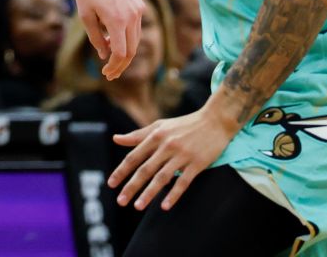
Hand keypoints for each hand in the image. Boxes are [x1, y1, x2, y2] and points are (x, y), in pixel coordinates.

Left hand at [73, 0, 144, 79]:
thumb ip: (95, 37)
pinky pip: (136, 29)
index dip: (114, 67)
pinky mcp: (139, 6)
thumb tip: (105, 55)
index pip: (121, 53)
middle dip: (121, 66)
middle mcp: (131, 18)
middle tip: (110, 74)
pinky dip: (127, 39)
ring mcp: (138, 12)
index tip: (105, 73)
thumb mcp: (85, 15)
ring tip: (108, 55)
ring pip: (136, 41)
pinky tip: (112, 39)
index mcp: (116, 21)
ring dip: (124, 52)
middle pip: (132, 51)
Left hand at [107, 107, 235, 211]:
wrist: (215, 120)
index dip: (121, 171)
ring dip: (149, 193)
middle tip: (121, 201)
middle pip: (145, 169)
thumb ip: (138, 135)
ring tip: (138, 206)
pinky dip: (174, 194)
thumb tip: (116, 139)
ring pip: (162, 177)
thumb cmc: (184, 124)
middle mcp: (167, 145)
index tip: (111, 184)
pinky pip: (184, 181)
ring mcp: (182, 155)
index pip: (134, 156)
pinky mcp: (198, 163)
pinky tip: (165, 206)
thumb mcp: (159, 126)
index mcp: (155, 136)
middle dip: (131, 186)